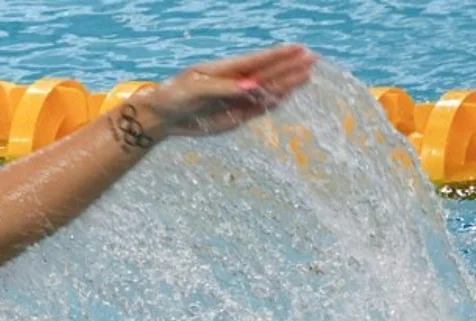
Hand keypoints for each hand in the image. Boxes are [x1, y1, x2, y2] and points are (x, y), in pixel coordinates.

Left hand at [141, 44, 318, 137]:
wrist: (163, 116)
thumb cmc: (175, 95)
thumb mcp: (195, 90)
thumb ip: (224, 88)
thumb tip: (253, 87)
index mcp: (226, 69)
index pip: (258, 61)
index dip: (278, 55)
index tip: (298, 48)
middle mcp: (234, 82)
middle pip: (267, 74)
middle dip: (289, 68)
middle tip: (312, 60)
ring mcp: (236, 99)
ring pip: (266, 91)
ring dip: (286, 84)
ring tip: (307, 76)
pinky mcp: (234, 116)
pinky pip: (257, 109)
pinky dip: (272, 104)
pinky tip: (287, 96)